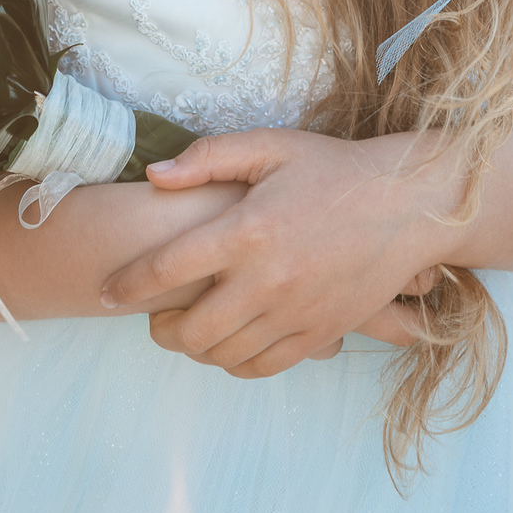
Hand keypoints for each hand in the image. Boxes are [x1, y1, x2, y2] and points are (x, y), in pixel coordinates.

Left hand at [99, 128, 458, 378]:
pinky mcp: (319, 335)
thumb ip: (208, 158)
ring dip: (193, 347)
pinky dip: (234, 363)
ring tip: (185, 329)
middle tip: (150, 316)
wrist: (407, 205)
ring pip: (224, 354)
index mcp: (249, 229)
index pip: (169, 267)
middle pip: (190, 327)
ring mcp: (295, 313)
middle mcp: (268, 279)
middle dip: (158, 326)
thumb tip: (155, 177)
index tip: (105, 290)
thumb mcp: (270, 145)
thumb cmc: (333, 168)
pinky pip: (263, 366)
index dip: (128, 283)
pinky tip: (228, 343)